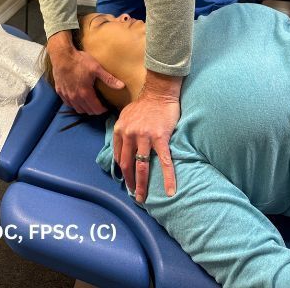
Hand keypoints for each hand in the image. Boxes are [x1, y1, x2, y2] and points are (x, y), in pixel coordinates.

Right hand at [47, 30, 124, 114]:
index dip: (103, 110)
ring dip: (85, 109)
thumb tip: (122, 86)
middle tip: (101, 105)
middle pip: (87, 111)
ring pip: (78, 109)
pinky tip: (79, 99)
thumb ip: (109, 79)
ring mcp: (66, 95)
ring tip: (91, 103)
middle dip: (95, 110)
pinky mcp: (60, 92)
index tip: (107, 107)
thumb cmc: (80, 61)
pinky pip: (69, 104)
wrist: (62, 56)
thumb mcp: (97, 68)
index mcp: (85, 93)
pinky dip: (75, 104)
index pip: (96, 109)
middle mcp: (75, 97)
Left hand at [113, 70, 182, 200]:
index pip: (119, 156)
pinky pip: (164, 161)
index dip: (123, 171)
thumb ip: (123, 130)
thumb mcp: (126, 115)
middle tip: (133, 195)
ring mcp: (145, 137)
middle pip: (128, 165)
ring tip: (142, 197)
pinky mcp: (160, 138)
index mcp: (120, 130)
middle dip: (129, 182)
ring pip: (142, 166)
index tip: (127, 180)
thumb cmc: (145, 103)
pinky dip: (168, 177)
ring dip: (141, 184)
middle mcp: (130, 135)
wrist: (160, 91)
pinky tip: (170, 190)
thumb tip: (122, 145)